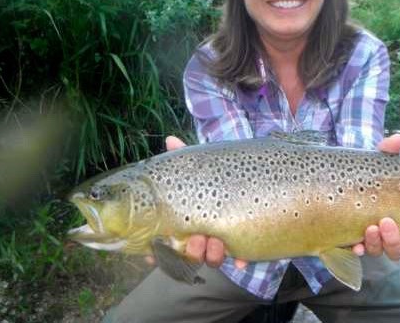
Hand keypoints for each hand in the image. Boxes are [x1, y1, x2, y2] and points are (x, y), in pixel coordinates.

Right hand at [144, 136, 247, 269]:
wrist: (247, 179)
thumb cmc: (215, 176)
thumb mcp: (200, 167)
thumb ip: (184, 157)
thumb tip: (171, 139)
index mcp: (185, 222)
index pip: (165, 244)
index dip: (156, 253)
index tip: (151, 253)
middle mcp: (200, 237)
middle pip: (189, 254)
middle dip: (191, 251)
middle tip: (196, 239)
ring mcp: (219, 243)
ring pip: (212, 258)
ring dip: (212, 254)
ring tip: (216, 242)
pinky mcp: (240, 243)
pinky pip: (240, 257)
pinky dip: (241, 259)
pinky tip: (242, 259)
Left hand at [351, 134, 399, 260]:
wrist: (340, 176)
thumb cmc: (369, 174)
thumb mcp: (378, 163)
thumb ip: (388, 153)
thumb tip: (397, 139)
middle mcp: (387, 235)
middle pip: (397, 249)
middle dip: (394, 240)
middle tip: (386, 222)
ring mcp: (368, 239)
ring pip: (377, 251)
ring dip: (376, 243)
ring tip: (371, 228)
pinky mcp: (350, 240)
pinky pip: (354, 251)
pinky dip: (356, 249)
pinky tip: (354, 245)